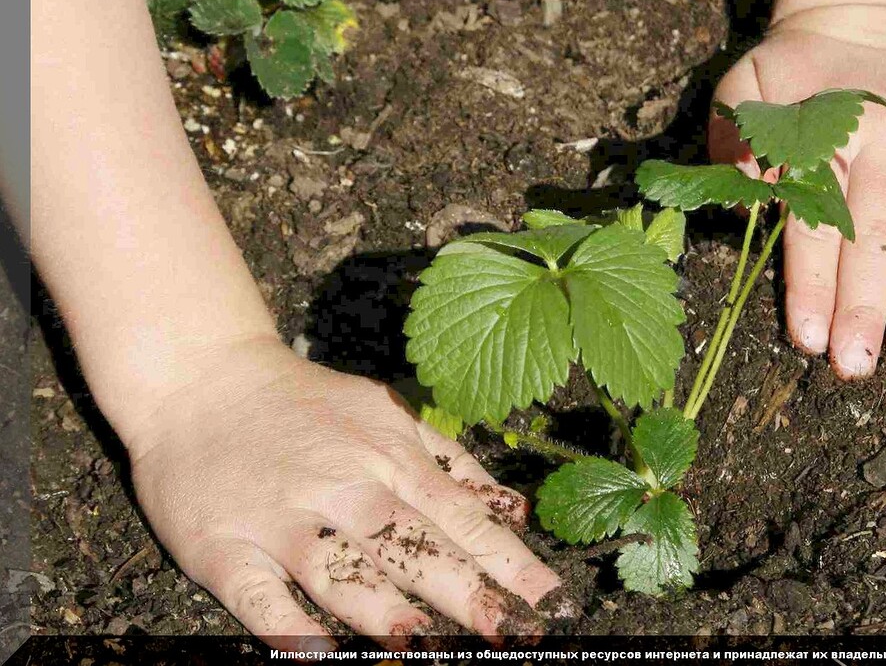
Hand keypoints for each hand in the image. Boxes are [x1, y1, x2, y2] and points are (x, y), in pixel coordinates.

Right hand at [126, 337, 563, 651]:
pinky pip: (256, 593)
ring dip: (380, 607)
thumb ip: (452, 464)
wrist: (204, 378)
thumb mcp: (388, 415)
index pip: (461, 518)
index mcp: (390, 457)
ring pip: (338, 569)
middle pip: (411, 544)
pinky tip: (313, 652)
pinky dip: (284, 622)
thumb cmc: (308, 406)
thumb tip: (516, 511)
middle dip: (464, 593)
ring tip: (420, 643)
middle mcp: (343, 486)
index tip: (550, 603)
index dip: (508, 562)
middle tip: (509, 631)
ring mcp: (282, 517)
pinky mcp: (225, 545)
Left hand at [709, 17, 885, 378]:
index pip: (817, 223)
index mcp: (830, 130)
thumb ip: (734, 137)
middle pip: (878, 237)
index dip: (813, 284)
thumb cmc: (793, 81)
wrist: (859, 30)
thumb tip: (743, 188)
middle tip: (857, 364)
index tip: (808, 339)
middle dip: (867, 307)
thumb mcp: (745, 91)